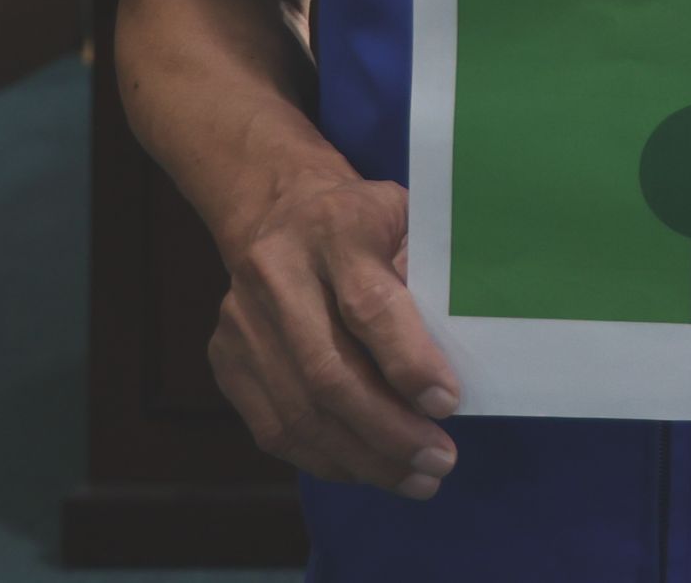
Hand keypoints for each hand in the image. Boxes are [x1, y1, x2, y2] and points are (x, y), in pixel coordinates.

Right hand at [207, 164, 460, 496]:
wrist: (281, 211)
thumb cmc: (367, 221)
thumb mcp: (409, 218)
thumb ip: (431, 272)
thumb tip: (463, 348)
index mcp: (335, 230)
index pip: (370, 307)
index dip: (409, 362)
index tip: (448, 404)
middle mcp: (276, 276)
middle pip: (329, 373)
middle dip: (389, 431)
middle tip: (440, 462)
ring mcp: (241, 323)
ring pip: (299, 413)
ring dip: (363, 458)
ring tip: (416, 479)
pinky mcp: (226, 360)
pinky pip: (275, 428)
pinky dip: (327, 458)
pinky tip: (369, 469)